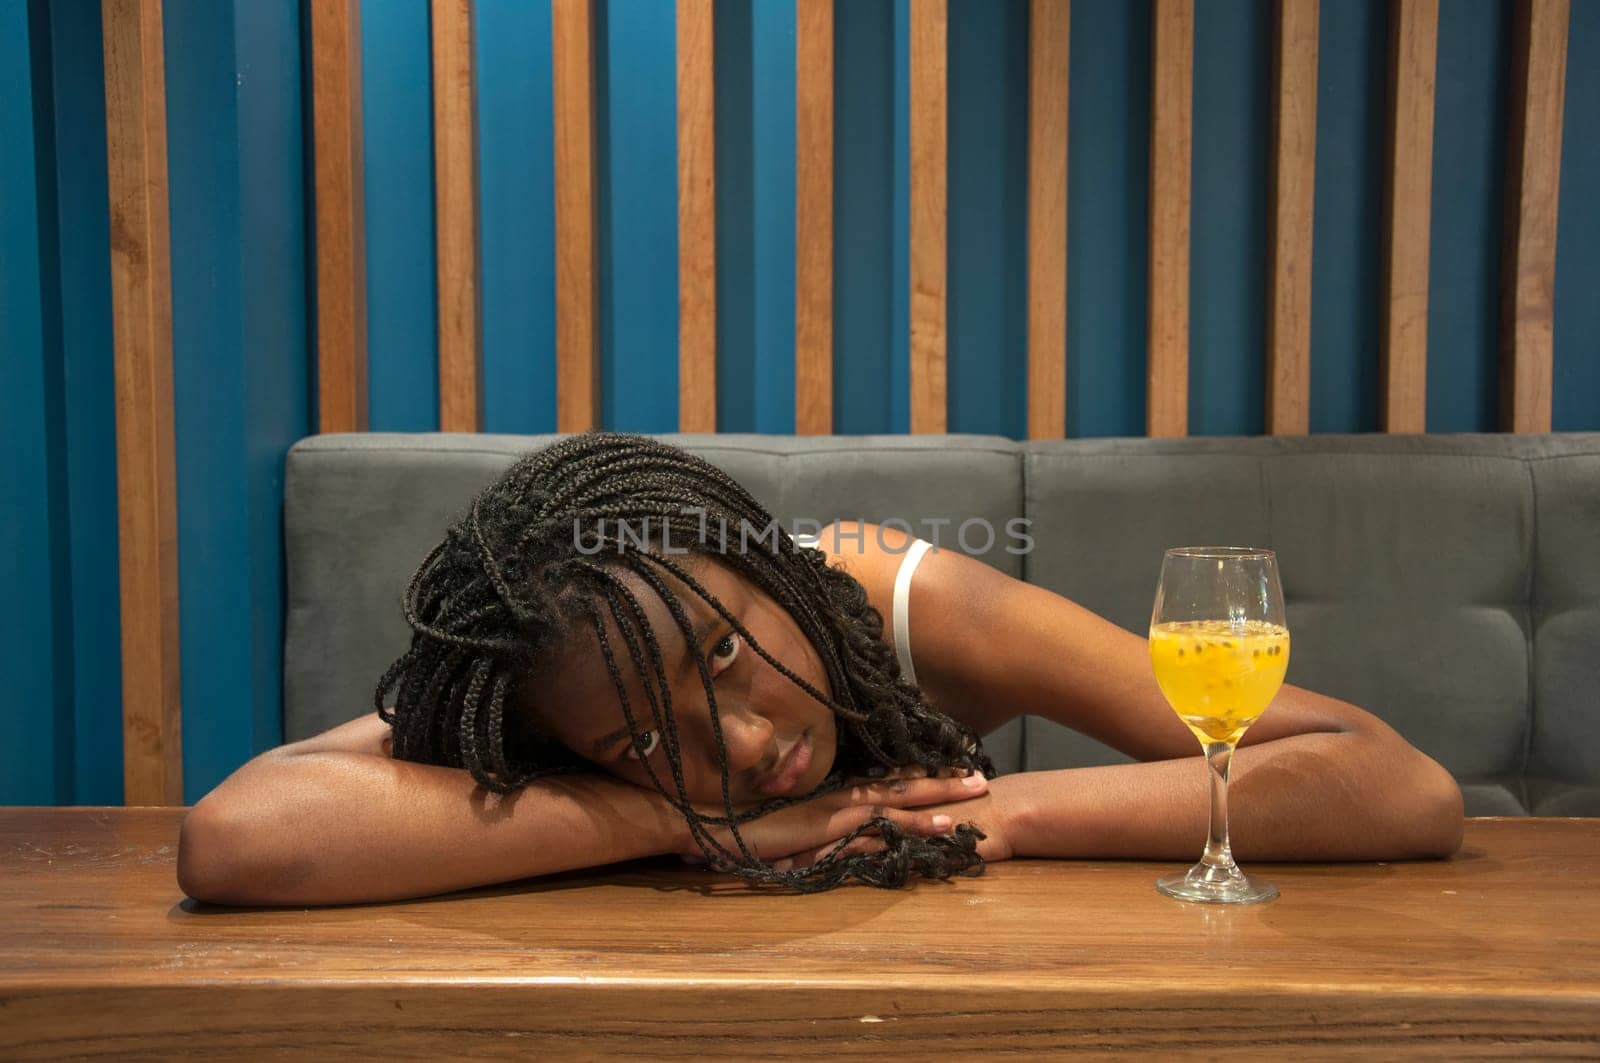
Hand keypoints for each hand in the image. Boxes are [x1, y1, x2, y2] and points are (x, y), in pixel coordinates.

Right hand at [675, 766, 990, 866]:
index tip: (952, 771)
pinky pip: (869, 832)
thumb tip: (831, 832)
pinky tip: (928, 833)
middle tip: (981, 777)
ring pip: (893, 808)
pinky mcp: (821, 832)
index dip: (919, 778)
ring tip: (969, 808)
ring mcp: (831, 815)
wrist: (704, 822)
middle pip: (899, 788)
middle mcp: (836, 799)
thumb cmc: (738, 824)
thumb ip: (810, 828)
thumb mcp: (784, 826)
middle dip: (941, 784)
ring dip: (932, 808)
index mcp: (831, 795)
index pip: (884, 783)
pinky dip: (902, 832)